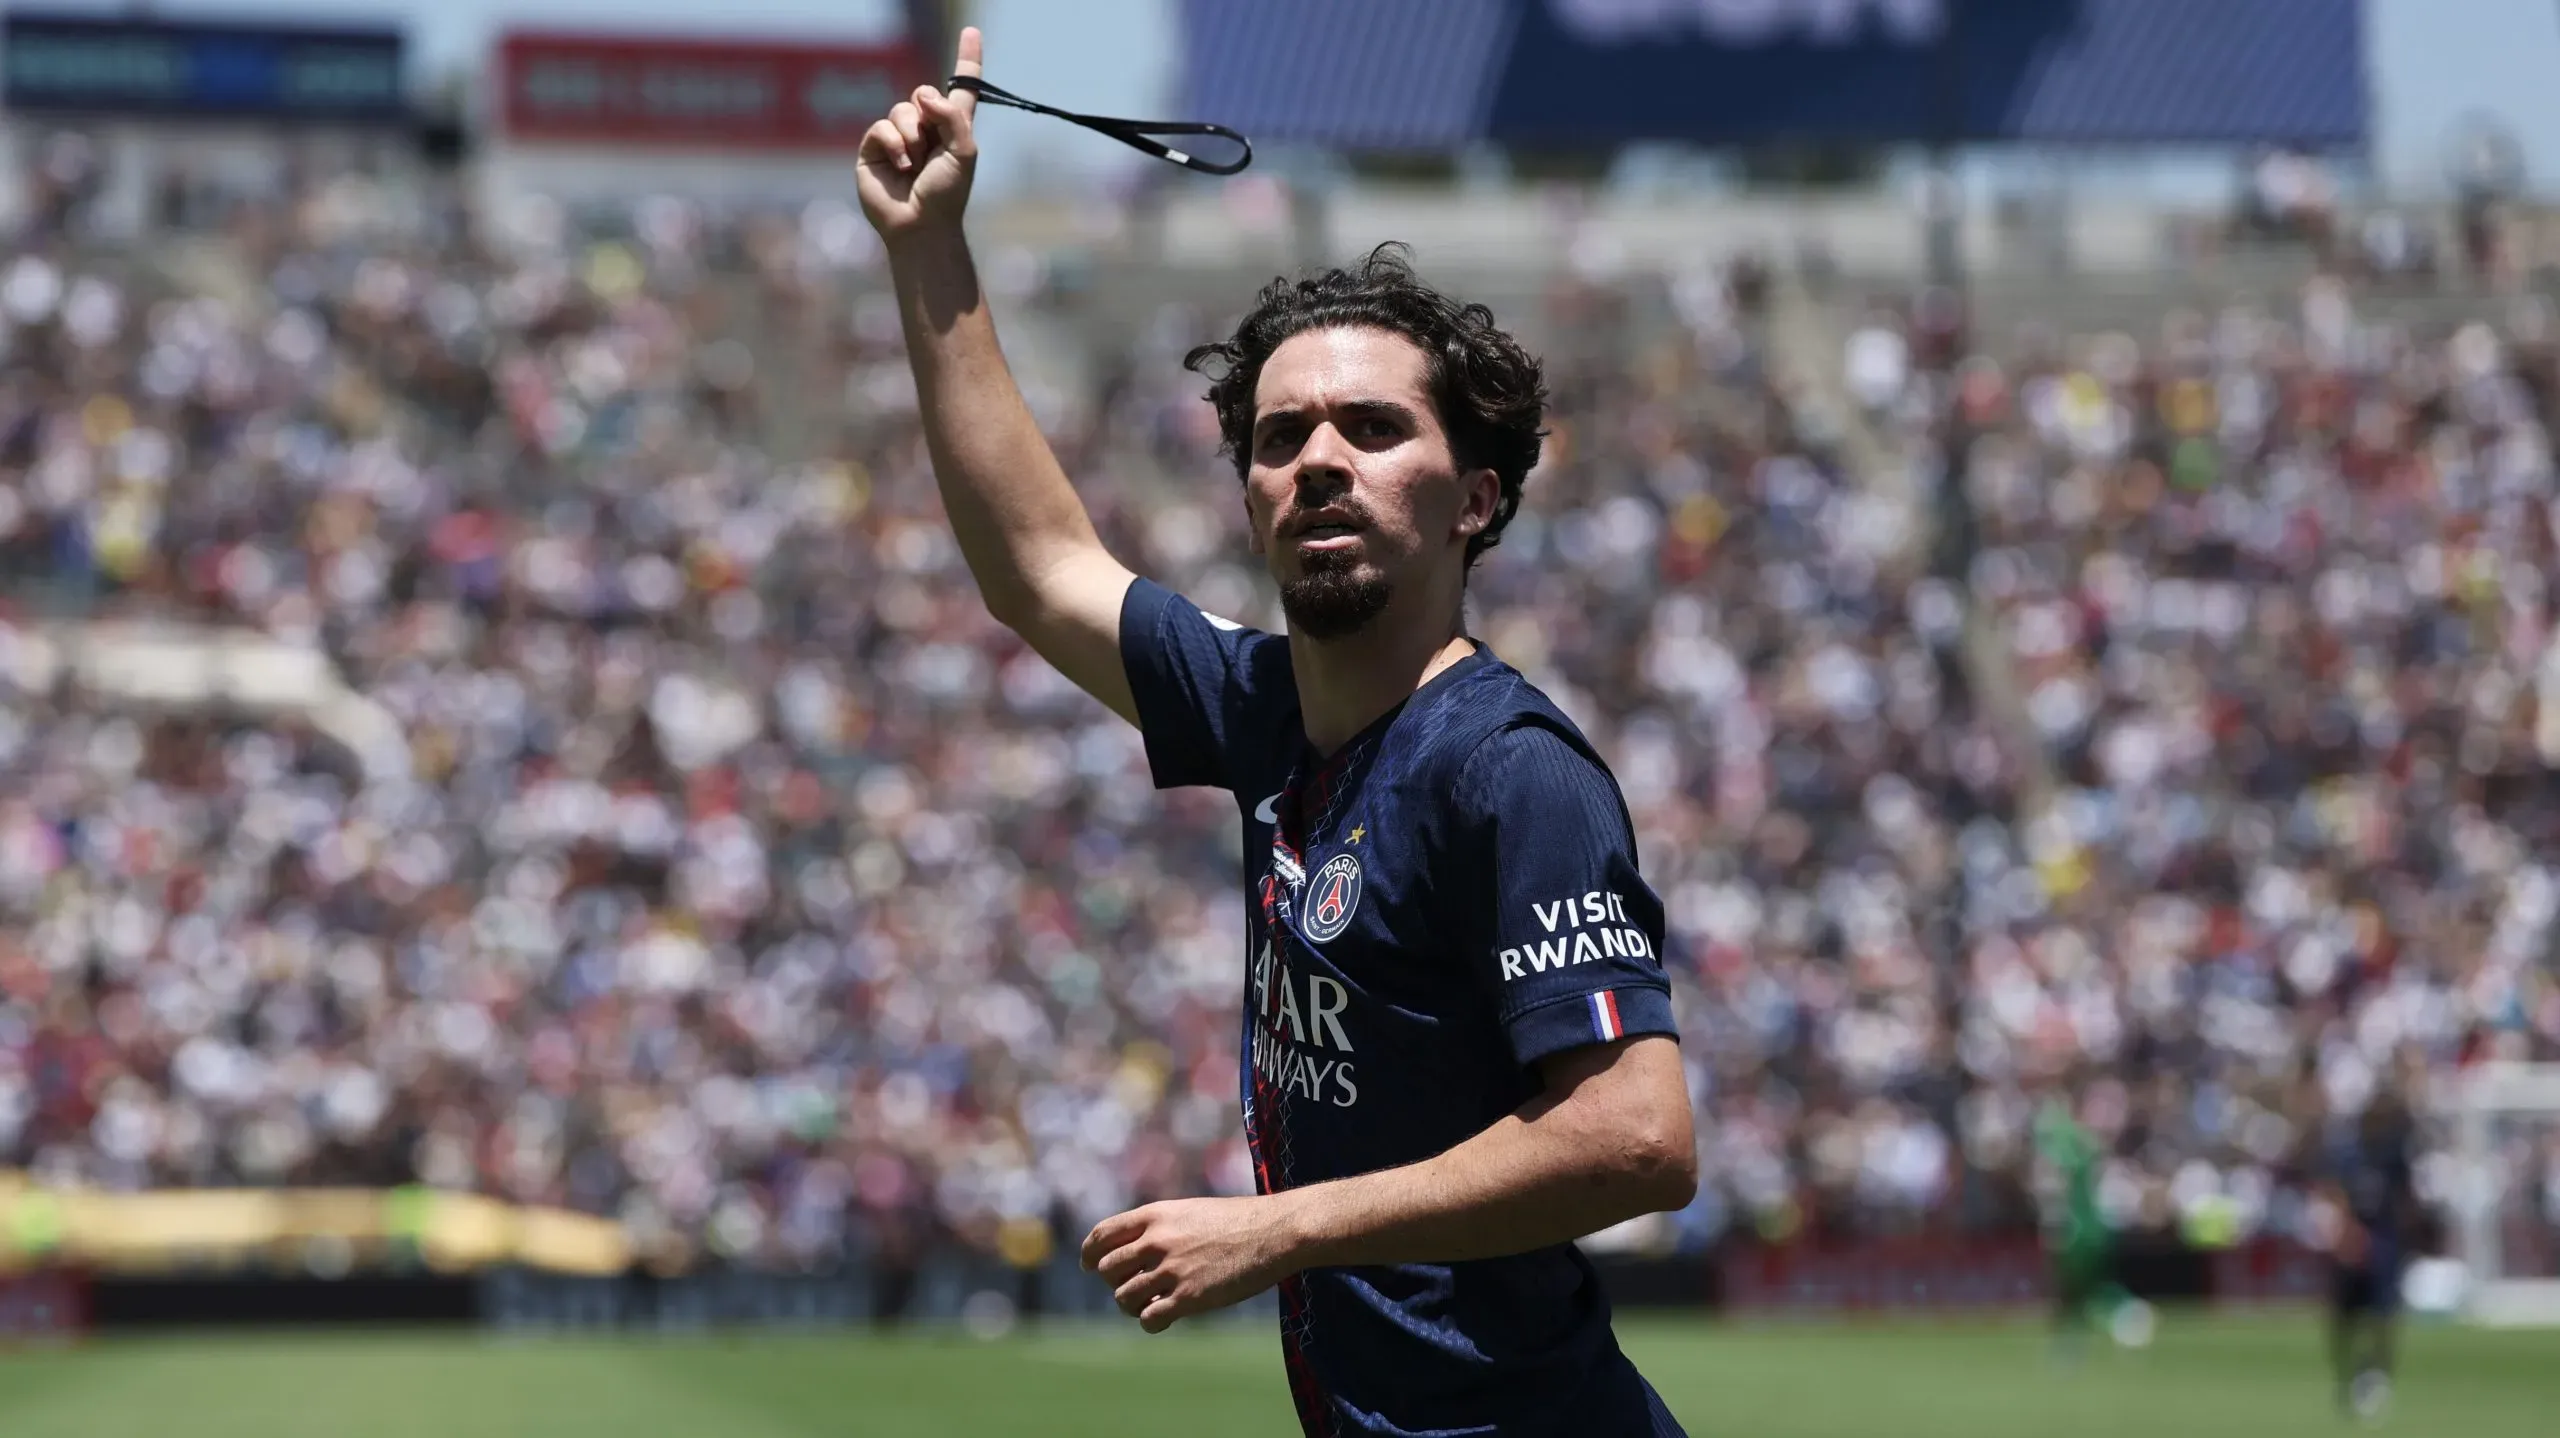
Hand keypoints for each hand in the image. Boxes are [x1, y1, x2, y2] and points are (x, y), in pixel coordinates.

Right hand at [857, 26, 981, 244]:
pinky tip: (901, 166)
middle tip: (931, 143)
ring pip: (902, 108)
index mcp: (953, 128)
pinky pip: (882, 126)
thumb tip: (923, 95)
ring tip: (915, 164)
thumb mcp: (963, 152)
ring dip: (912, 134)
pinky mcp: (874, 148)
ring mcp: (898, 137)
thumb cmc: (947, 195)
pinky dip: (894, 143)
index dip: (967, 61)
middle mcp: (925, 129)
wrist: (921, 226)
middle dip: (929, 113)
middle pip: (923, 93)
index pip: (962, 88)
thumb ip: (952, 117)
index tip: (973, 32)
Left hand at [1082, 1195, 1301, 1332]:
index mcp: (1155, 1215)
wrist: (1274, 1232)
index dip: (1090, 1253)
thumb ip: (1160, 1228)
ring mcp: (1171, 1270)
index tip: (1090, 1265)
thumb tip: (1135, 1251)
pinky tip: (1165, 1320)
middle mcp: (1157, 1241)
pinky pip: (1148, 1319)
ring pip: (1124, 1298)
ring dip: (1134, 1306)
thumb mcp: (1190, 1212)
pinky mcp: (1188, 1298)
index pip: (1102, 1235)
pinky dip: (1151, 1323)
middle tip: (1136, 1288)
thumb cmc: (1238, 1221)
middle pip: (1108, 1269)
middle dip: (1116, 1283)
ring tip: (1154, 1305)